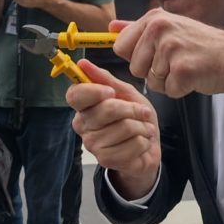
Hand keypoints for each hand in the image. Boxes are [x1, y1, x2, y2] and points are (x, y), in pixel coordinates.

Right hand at [67, 60, 159, 193]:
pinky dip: (144, 142)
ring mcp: (92, 144)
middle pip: (107, 109)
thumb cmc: (135, 117)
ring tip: (142, 129)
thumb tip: (83, 63)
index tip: (111, 92)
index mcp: (84, 106)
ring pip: (124, 127)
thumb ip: (106, 79)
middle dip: (133, 109)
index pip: (75, 95)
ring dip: (142, 127)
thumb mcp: (126, 93)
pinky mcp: (105, 160)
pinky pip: (132, 145)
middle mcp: (83, 125)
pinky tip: (141, 143)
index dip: (94, 91)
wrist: (148, 145)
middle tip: (142, 112)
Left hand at [114, 8, 223, 96]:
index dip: (138, 58)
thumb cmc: (204, 45)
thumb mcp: (171, 29)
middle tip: (178, 62)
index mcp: (154, 18)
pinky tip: (195, 76)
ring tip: (188, 67)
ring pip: (151, 81)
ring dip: (169, 82)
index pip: (121, 47)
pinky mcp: (184, 69)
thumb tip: (110, 29)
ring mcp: (172, 48)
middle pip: (134, 68)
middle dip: (153, 72)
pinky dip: (181, 90)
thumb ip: (138, 30)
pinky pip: (168, 91)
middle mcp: (160, 29)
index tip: (158, 55)